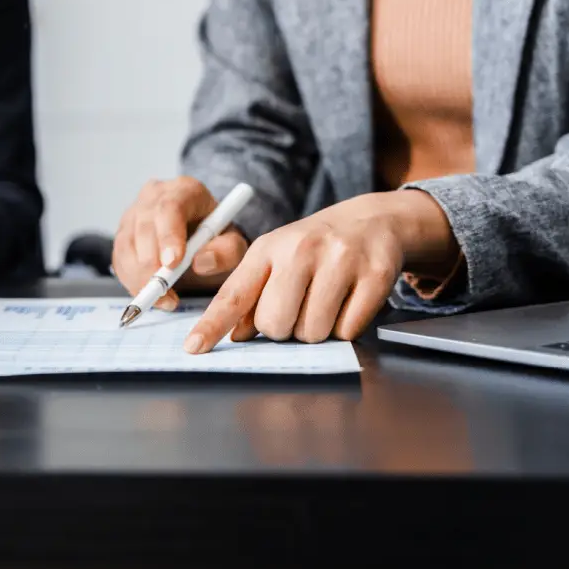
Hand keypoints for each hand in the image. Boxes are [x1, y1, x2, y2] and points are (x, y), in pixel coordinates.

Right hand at [112, 177, 249, 309]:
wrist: (202, 240)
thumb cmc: (217, 239)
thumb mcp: (234, 245)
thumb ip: (226, 252)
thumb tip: (201, 261)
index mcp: (184, 190)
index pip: (170, 207)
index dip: (168, 236)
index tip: (172, 264)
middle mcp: (154, 196)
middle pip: (144, 226)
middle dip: (151, 264)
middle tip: (166, 293)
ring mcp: (134, 213)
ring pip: (127, 244)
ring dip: (140, 277)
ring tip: (164, 299)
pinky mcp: (123, 233)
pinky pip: (119, 259)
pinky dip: (131, 281)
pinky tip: (151, 294)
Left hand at [182, 190, 455, 353]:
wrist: (370, 221)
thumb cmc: (312, 248)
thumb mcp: (275, 259)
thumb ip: (251, 295)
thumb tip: (233, 335)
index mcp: (268, 249)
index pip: (234, 294)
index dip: (212, 325)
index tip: (193, 348)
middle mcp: (301, 250)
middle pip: (275, 323)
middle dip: (283, 330)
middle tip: (296, 310)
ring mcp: (340, 260)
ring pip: (312, 331)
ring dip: (316, 331)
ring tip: (323, 304)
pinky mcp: (374, 274)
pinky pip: (348, 329)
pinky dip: (346, 327)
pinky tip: (347, 302)